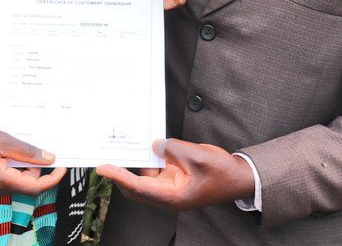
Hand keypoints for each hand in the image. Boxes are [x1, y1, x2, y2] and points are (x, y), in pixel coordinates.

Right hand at [0, 125, 65, 196]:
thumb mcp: (5, 141)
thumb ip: (28, 152)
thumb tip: (49, 159)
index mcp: (2, 181)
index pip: (35, 187)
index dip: (52, 179)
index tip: (63, 167)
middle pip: (28, 185)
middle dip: (36, 168)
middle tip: (36, 148)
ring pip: (18, 182)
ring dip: (24, 167)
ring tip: (17, 147)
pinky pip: (8, 180)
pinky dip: (14, 168)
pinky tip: (9, 153)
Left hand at [96, 138, 254, 212]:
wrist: (239, 179)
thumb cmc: (222, 173)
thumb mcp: (197, 156)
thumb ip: (173, 149)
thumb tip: (155, 144)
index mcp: (172, 197)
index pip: (137, 186)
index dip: (118, 176)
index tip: (103, 168)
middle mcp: (168, 195)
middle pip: (135, 186)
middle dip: (121, 173)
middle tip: (108, 156)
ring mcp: (170, 188)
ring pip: (144, 177)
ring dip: (136, 164)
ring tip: (126, 147)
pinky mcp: (174, 179)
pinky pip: (155, 170)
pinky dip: (149, 159)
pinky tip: (147, 146)